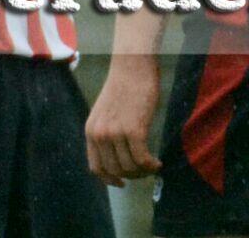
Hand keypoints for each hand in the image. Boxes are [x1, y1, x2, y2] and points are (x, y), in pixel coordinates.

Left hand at [86, 55, 161, 185]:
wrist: (132, 65)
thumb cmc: (124, 85)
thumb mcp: (106, 111)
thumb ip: (107, 132)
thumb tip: (119, 155)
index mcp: (91, 130)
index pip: (96, 167)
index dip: (110, 179)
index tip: (122, 182)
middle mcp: (100, 134)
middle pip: (115, 170)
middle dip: (131, 176)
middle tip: (144, 171)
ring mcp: (115, 133)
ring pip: (130, 167)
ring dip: (143, 171)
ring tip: (152, 165)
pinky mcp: (134, 129)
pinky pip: (142, 159)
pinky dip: (151, 165)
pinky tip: (157, 162)